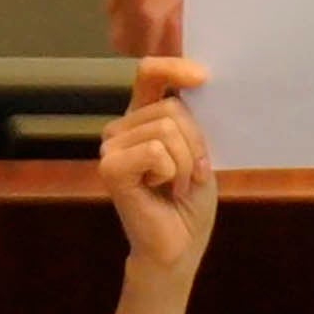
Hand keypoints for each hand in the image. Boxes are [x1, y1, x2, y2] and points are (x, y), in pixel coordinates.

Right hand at [99, 55, 216, 275]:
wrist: (179, 246)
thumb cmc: (189, 202)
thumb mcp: (198, 150)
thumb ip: (191, 117)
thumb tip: (199, 76)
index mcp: (143, 118)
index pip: (149, 72)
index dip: (174, 66)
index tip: (203, 78)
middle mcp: (122, 128)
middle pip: (172, 107)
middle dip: (196, 142)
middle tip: (192, 174)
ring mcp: (112, 148)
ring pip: (167, 129)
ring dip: (186, 163)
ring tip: (177, 185)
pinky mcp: (110, 168)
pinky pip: (155, 151)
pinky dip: (172, 172)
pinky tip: (163, 190)